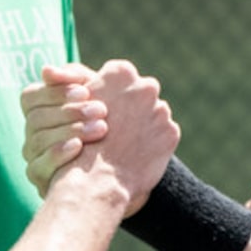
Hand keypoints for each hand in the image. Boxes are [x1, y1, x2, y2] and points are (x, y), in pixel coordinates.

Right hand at [21, 62, 105, 196]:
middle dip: (69, 112)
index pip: (30, 96)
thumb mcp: (96, 93)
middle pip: (36, 118)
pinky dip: (57, 154)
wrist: (123, 162)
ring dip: (70, 131)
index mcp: (39, 110)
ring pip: (37, 141)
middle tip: (102, 110)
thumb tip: (47, 71)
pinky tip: (79, 147)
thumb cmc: (105, 119)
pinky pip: (38, 166)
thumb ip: (75, 78)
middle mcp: (32, 133)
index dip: (54, 92)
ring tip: (102, 128)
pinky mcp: (40, 179)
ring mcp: (33, 156)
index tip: (85, 90)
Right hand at [68, 59, 177, 212]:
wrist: (96, 178)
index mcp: (121, 72)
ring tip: (126, 144)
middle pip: (142, 92)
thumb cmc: (81, 139)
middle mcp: (145, 85)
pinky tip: (137, 154)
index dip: (112, 94)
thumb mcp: (79, 103)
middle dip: (133, 107)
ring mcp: (161, 109)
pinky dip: (153, 143)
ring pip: (154, 114)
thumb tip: (103, 83)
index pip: (122, 76)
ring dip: (144, 125)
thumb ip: (97, 86)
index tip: (104, 110)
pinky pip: (163, 134)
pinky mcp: (171, 132)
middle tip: (117, 128)